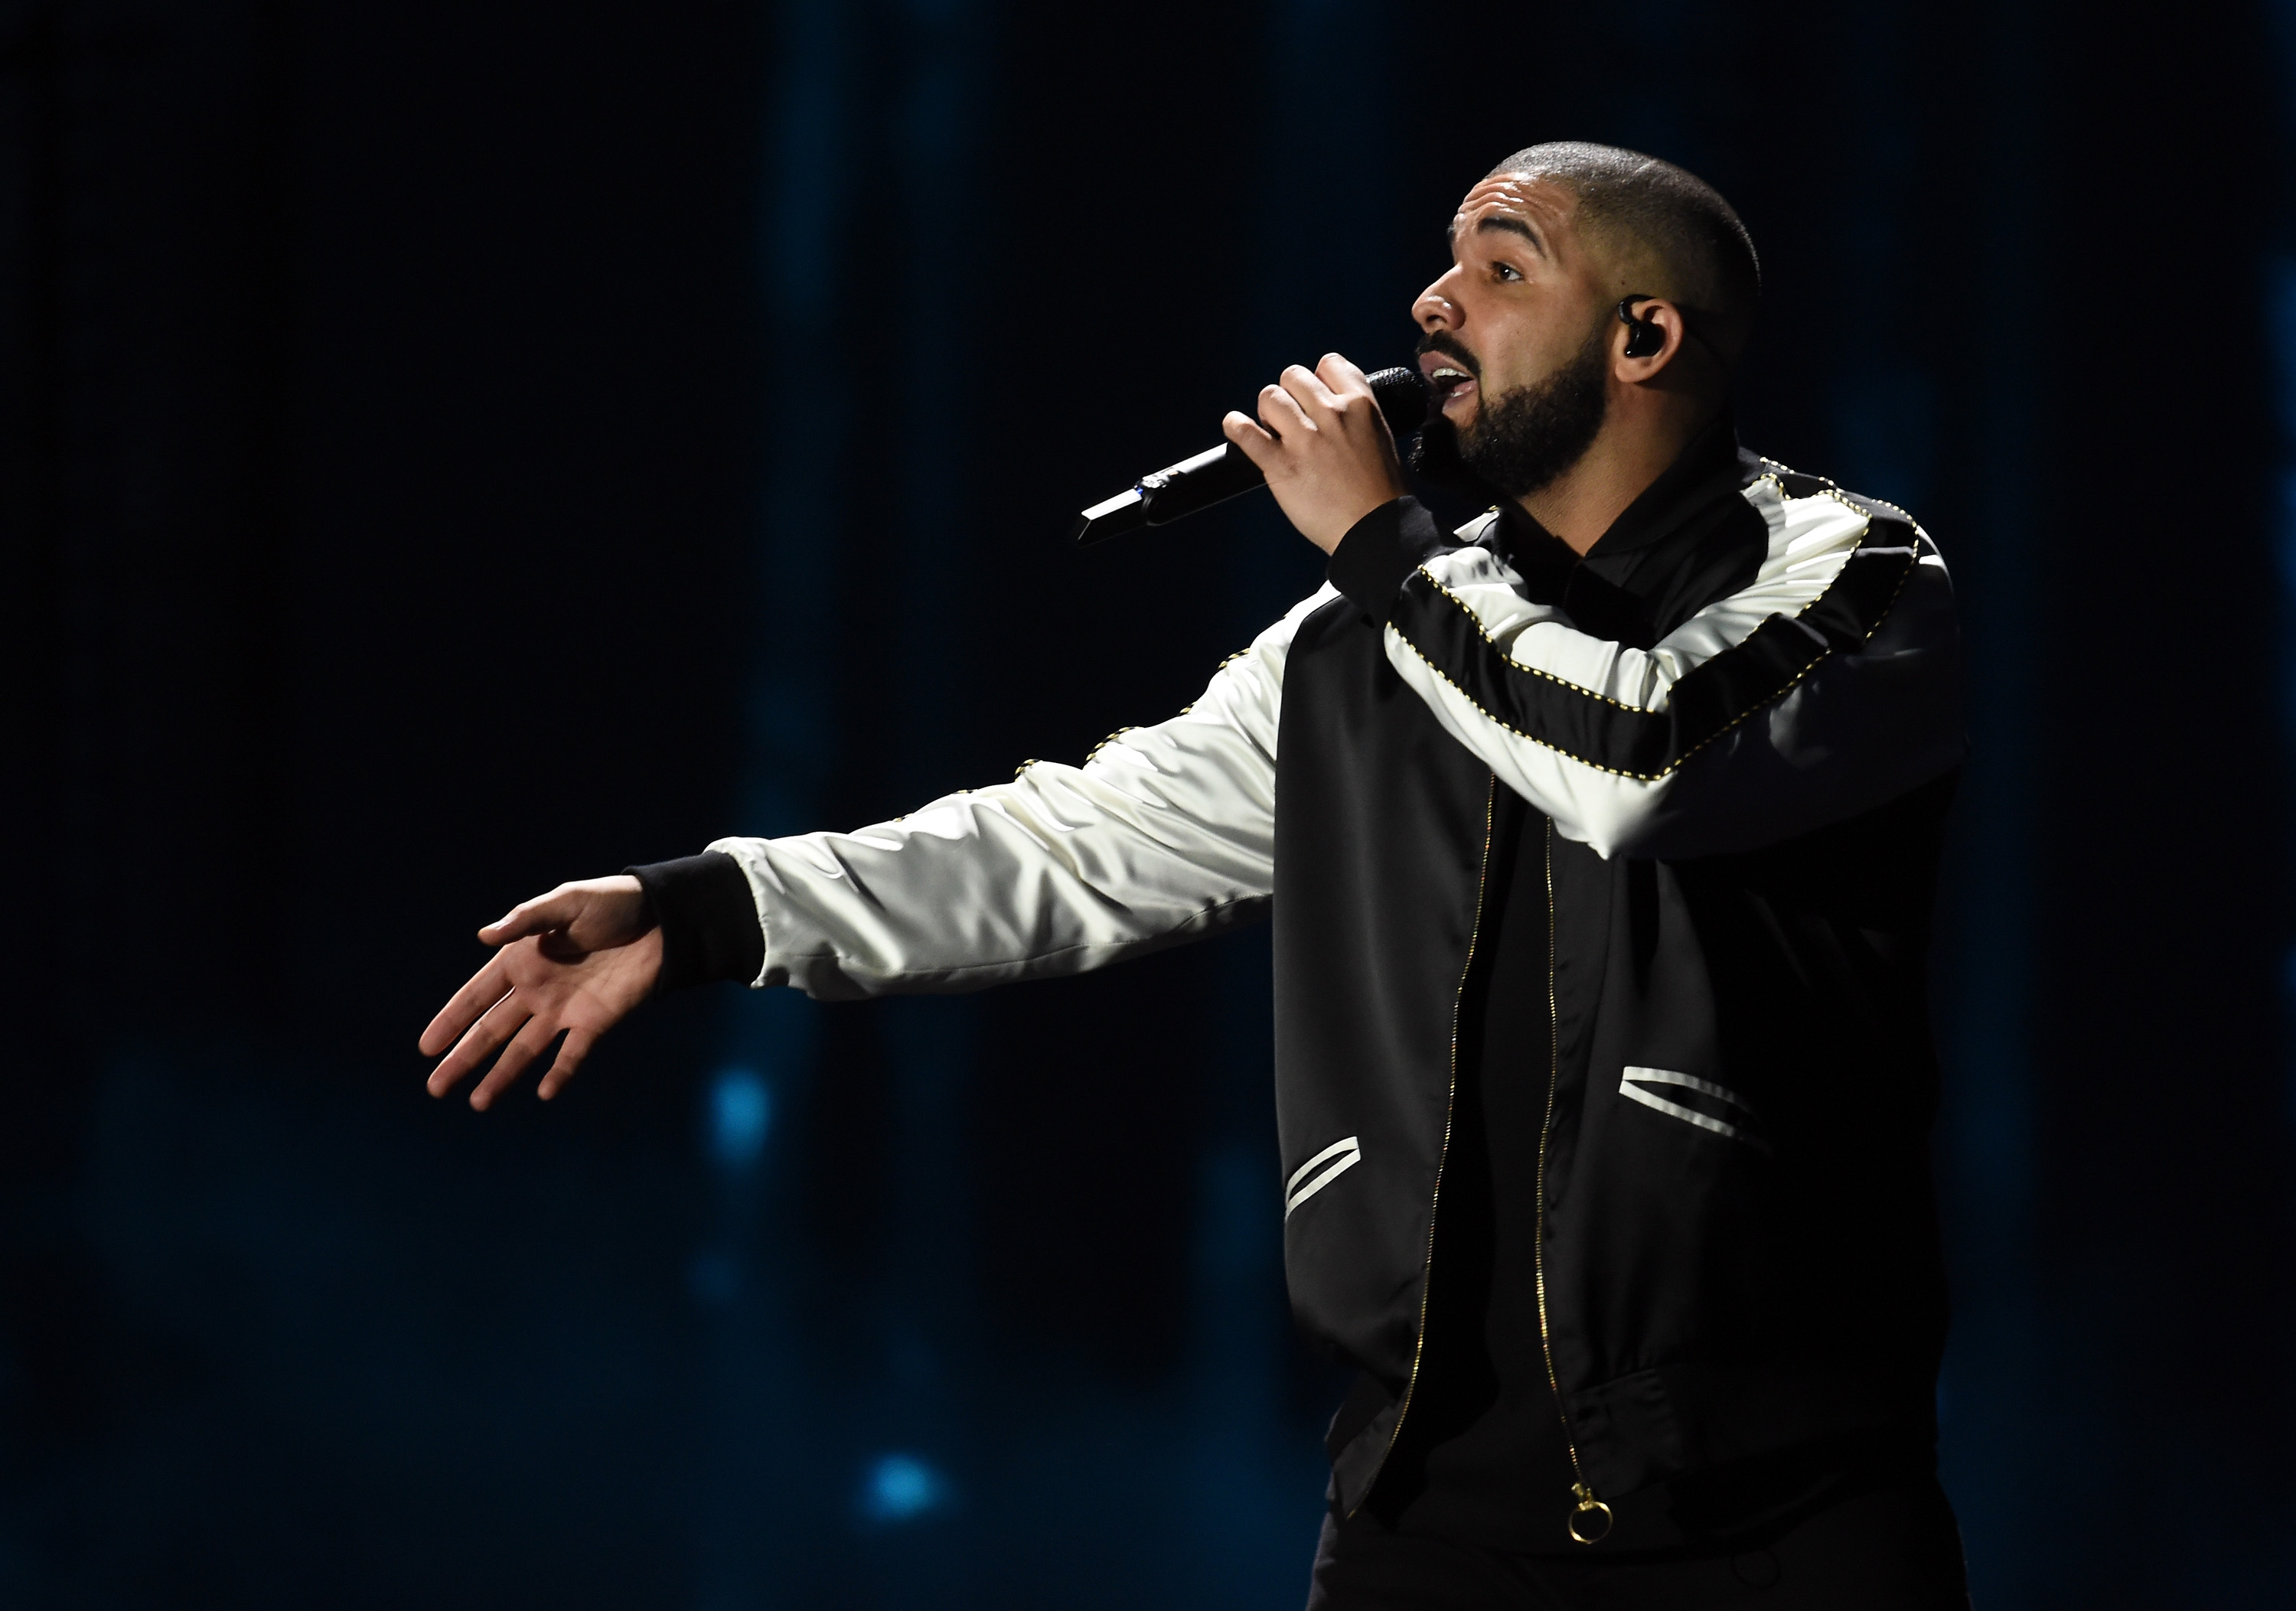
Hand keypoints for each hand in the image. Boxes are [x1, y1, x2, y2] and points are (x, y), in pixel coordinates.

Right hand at [419, 875, 661, 1108]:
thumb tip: (484, 935)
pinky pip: (573, 1054)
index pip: (477, 996)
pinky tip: (545, 1093)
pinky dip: (561, 1073)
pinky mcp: (595, 1022)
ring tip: (478, 1103)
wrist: (662, 919)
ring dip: (502, 1075)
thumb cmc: (611, 903)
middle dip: (464, 1058)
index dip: (451, 1021)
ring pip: (524, 1050)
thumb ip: (527, 920)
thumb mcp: (567, 903)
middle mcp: (536, 991)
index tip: (426, 1048)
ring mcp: (564, 1010)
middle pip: (492, 1031)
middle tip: (436, 1088)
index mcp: (521, 961)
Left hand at [1222, 352, 1409, 553]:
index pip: (1329, 364)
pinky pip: (1246, 432)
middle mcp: (1332, 415)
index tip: (1313, 396)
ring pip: (1270, 397)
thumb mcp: (1380, 437)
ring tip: (1272, 430)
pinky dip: (1236, 427)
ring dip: (1267, 412)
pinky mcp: (1281, 465)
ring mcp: (1305, 440)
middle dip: (1289, 394)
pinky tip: (1235, 427)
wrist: (1375, 531)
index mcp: (1361, 405)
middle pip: (1293, 377)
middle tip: (1290, 418)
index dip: (1317, 378)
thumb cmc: (1381, 492)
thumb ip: (1355, 415)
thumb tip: (1328, 403)